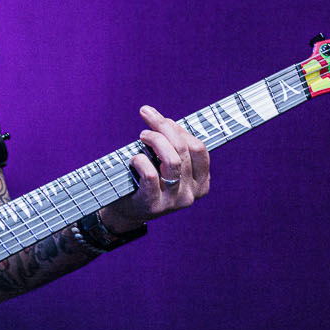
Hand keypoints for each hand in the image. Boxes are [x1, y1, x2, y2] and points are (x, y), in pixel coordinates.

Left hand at [98, 104, 209, 232]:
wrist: (128, 212)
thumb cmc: (148, 182)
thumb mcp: (167, 168)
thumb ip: (173, 149)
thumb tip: (165, 121)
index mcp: (201, 182)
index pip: (199, 149)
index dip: (181, 129)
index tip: (164, 119)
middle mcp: (191, 193)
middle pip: (183, 150)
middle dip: (164, 127)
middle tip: (147, 118)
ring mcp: (173, 201)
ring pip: (172, 160)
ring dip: (156, 140)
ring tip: (143, 135)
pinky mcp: (154, 205)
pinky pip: (152, 175)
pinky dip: (141, 161)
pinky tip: (134, 158)